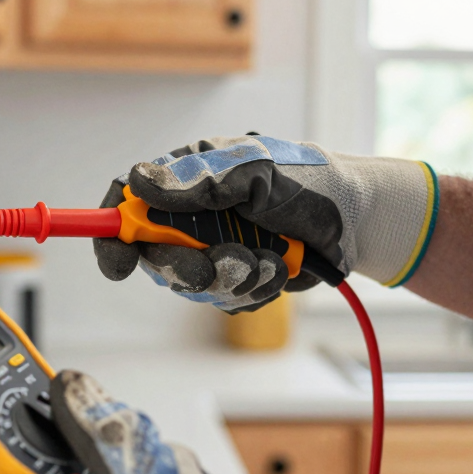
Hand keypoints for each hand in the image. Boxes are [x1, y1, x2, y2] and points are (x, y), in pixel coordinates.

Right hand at [92, 135, 438, 311]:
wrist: (359, 220)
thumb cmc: (311, 182)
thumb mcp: (256, 172)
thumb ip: (198, 182)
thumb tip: (138, 183)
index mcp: (189, 179)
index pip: (129, 201)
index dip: (113, 232)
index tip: (118, 261)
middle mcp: (194, 215)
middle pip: (154, 255)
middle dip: (186, 268)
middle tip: (223, 265)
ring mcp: (215, 248)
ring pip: (192, 285)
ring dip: (232, 280)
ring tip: (269, 259)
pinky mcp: (238, 277)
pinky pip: (225, 301)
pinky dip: (252, 292)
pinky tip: (277, 270)